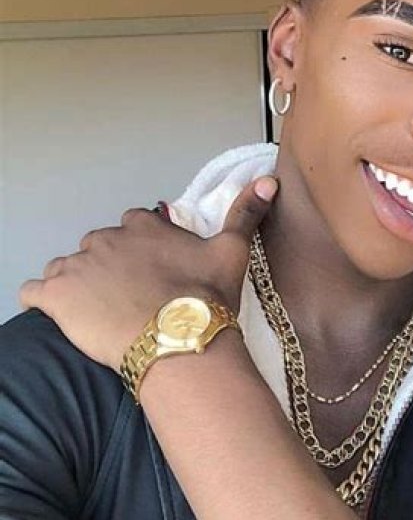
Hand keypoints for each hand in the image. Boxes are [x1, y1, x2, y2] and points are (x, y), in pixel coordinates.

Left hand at [20, 175, 278, 371]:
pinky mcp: (54, 296)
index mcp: (144, 225)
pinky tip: (67, 317)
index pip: (134, 225)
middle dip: (111, 267)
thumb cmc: (206, 296)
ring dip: (81, 284)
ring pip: (70, 269)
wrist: (180, 340)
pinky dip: (47, 301)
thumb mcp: (233, 251)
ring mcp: (76, 266)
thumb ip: (246, 213)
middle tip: (133, 297)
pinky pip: (36, 291)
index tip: (156, 271)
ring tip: (104, 313)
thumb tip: (270, 179)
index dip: (143, 248)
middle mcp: (106, 238)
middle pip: (101, 248)